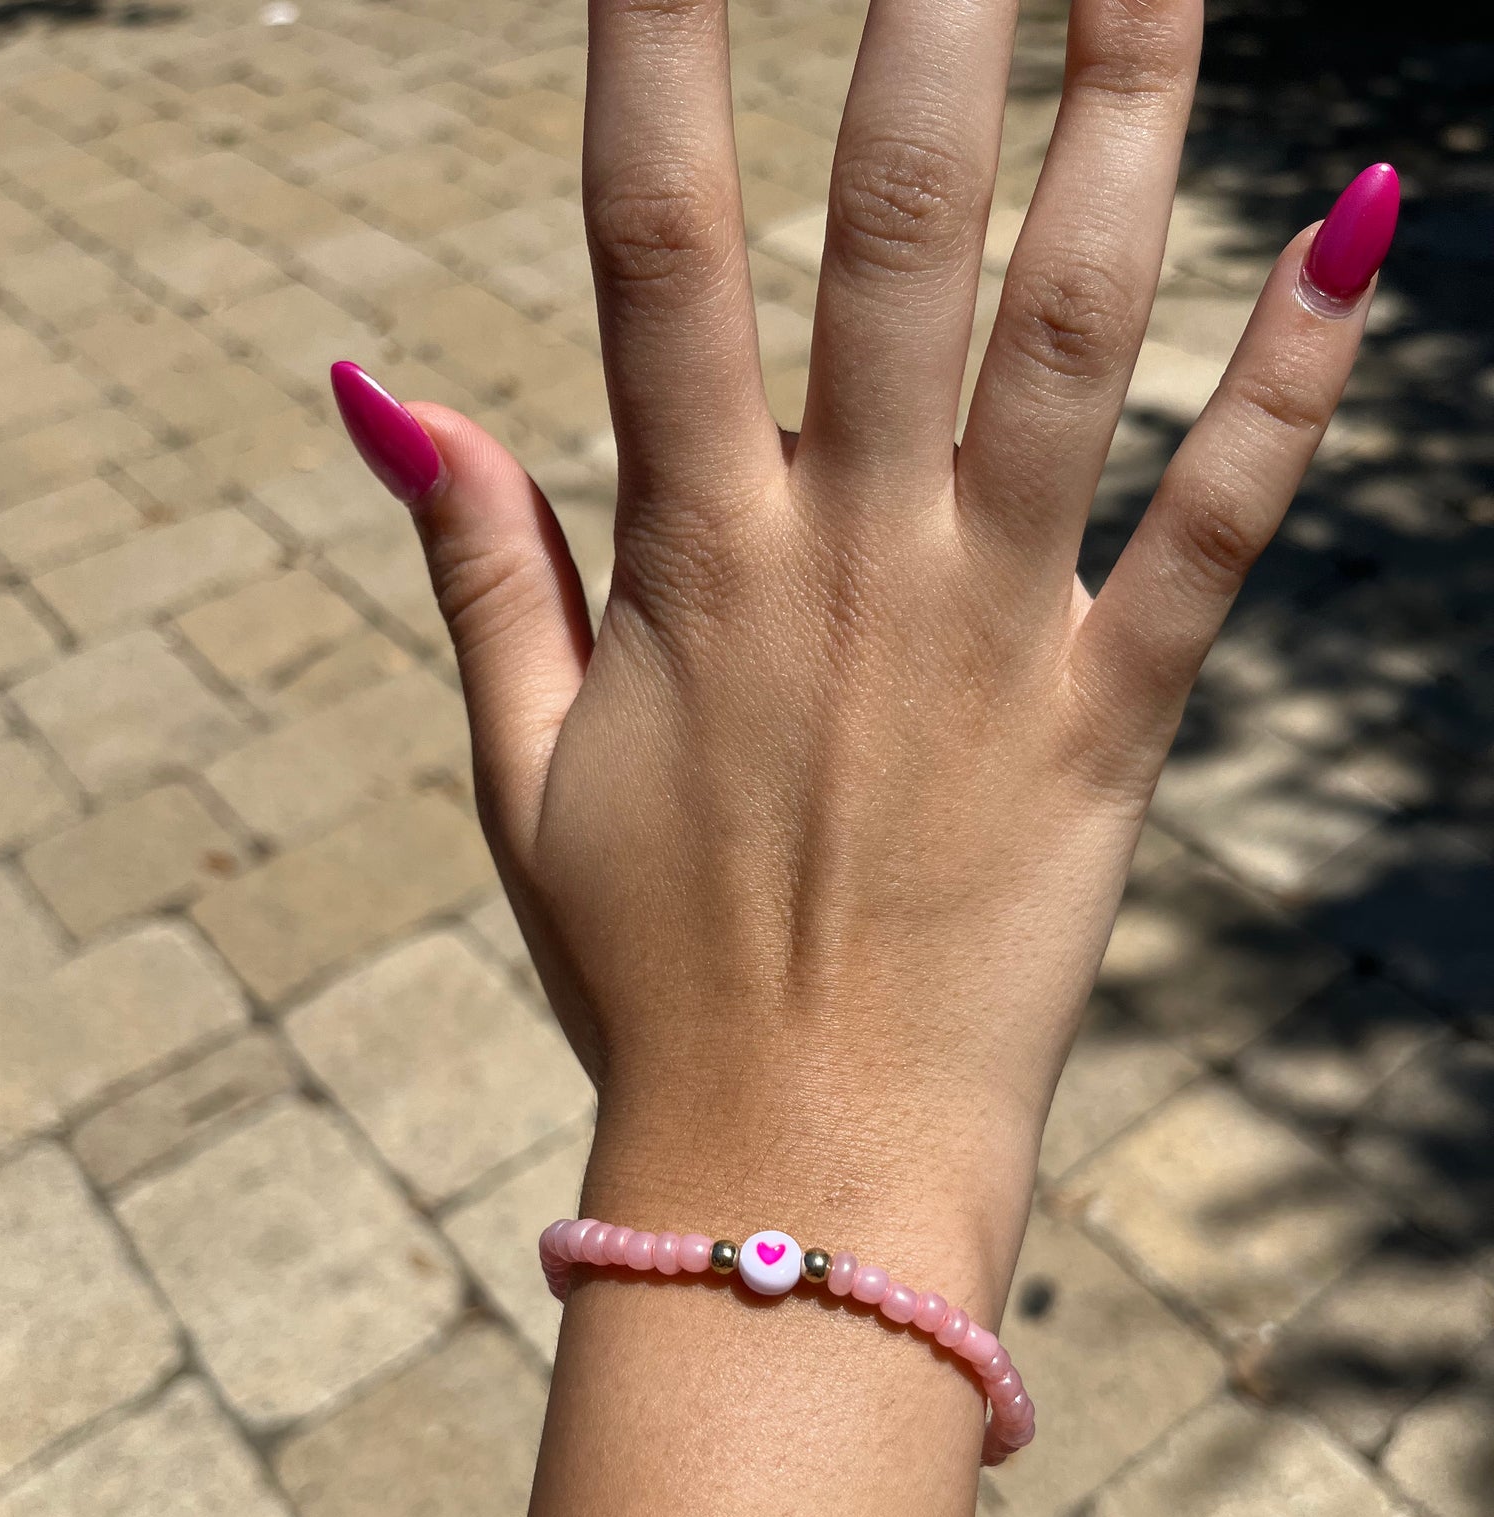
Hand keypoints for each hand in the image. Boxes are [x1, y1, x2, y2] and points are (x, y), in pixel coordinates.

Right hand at [333, 0, 1395, 1314]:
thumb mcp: (523, 776)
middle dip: (932, 19)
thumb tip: (383, 387)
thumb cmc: (649, 975)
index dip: (657, 50)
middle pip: (895, 236)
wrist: (795, 1166)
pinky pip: (1215, 532)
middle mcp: (846, 560)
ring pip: (1073, 335)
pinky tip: (1370, 224)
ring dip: (1131, 125)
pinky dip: (1294, 386)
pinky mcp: (1107, 724)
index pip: (655, 250)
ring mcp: (988, 633)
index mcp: (691, 562)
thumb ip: (479, 569)